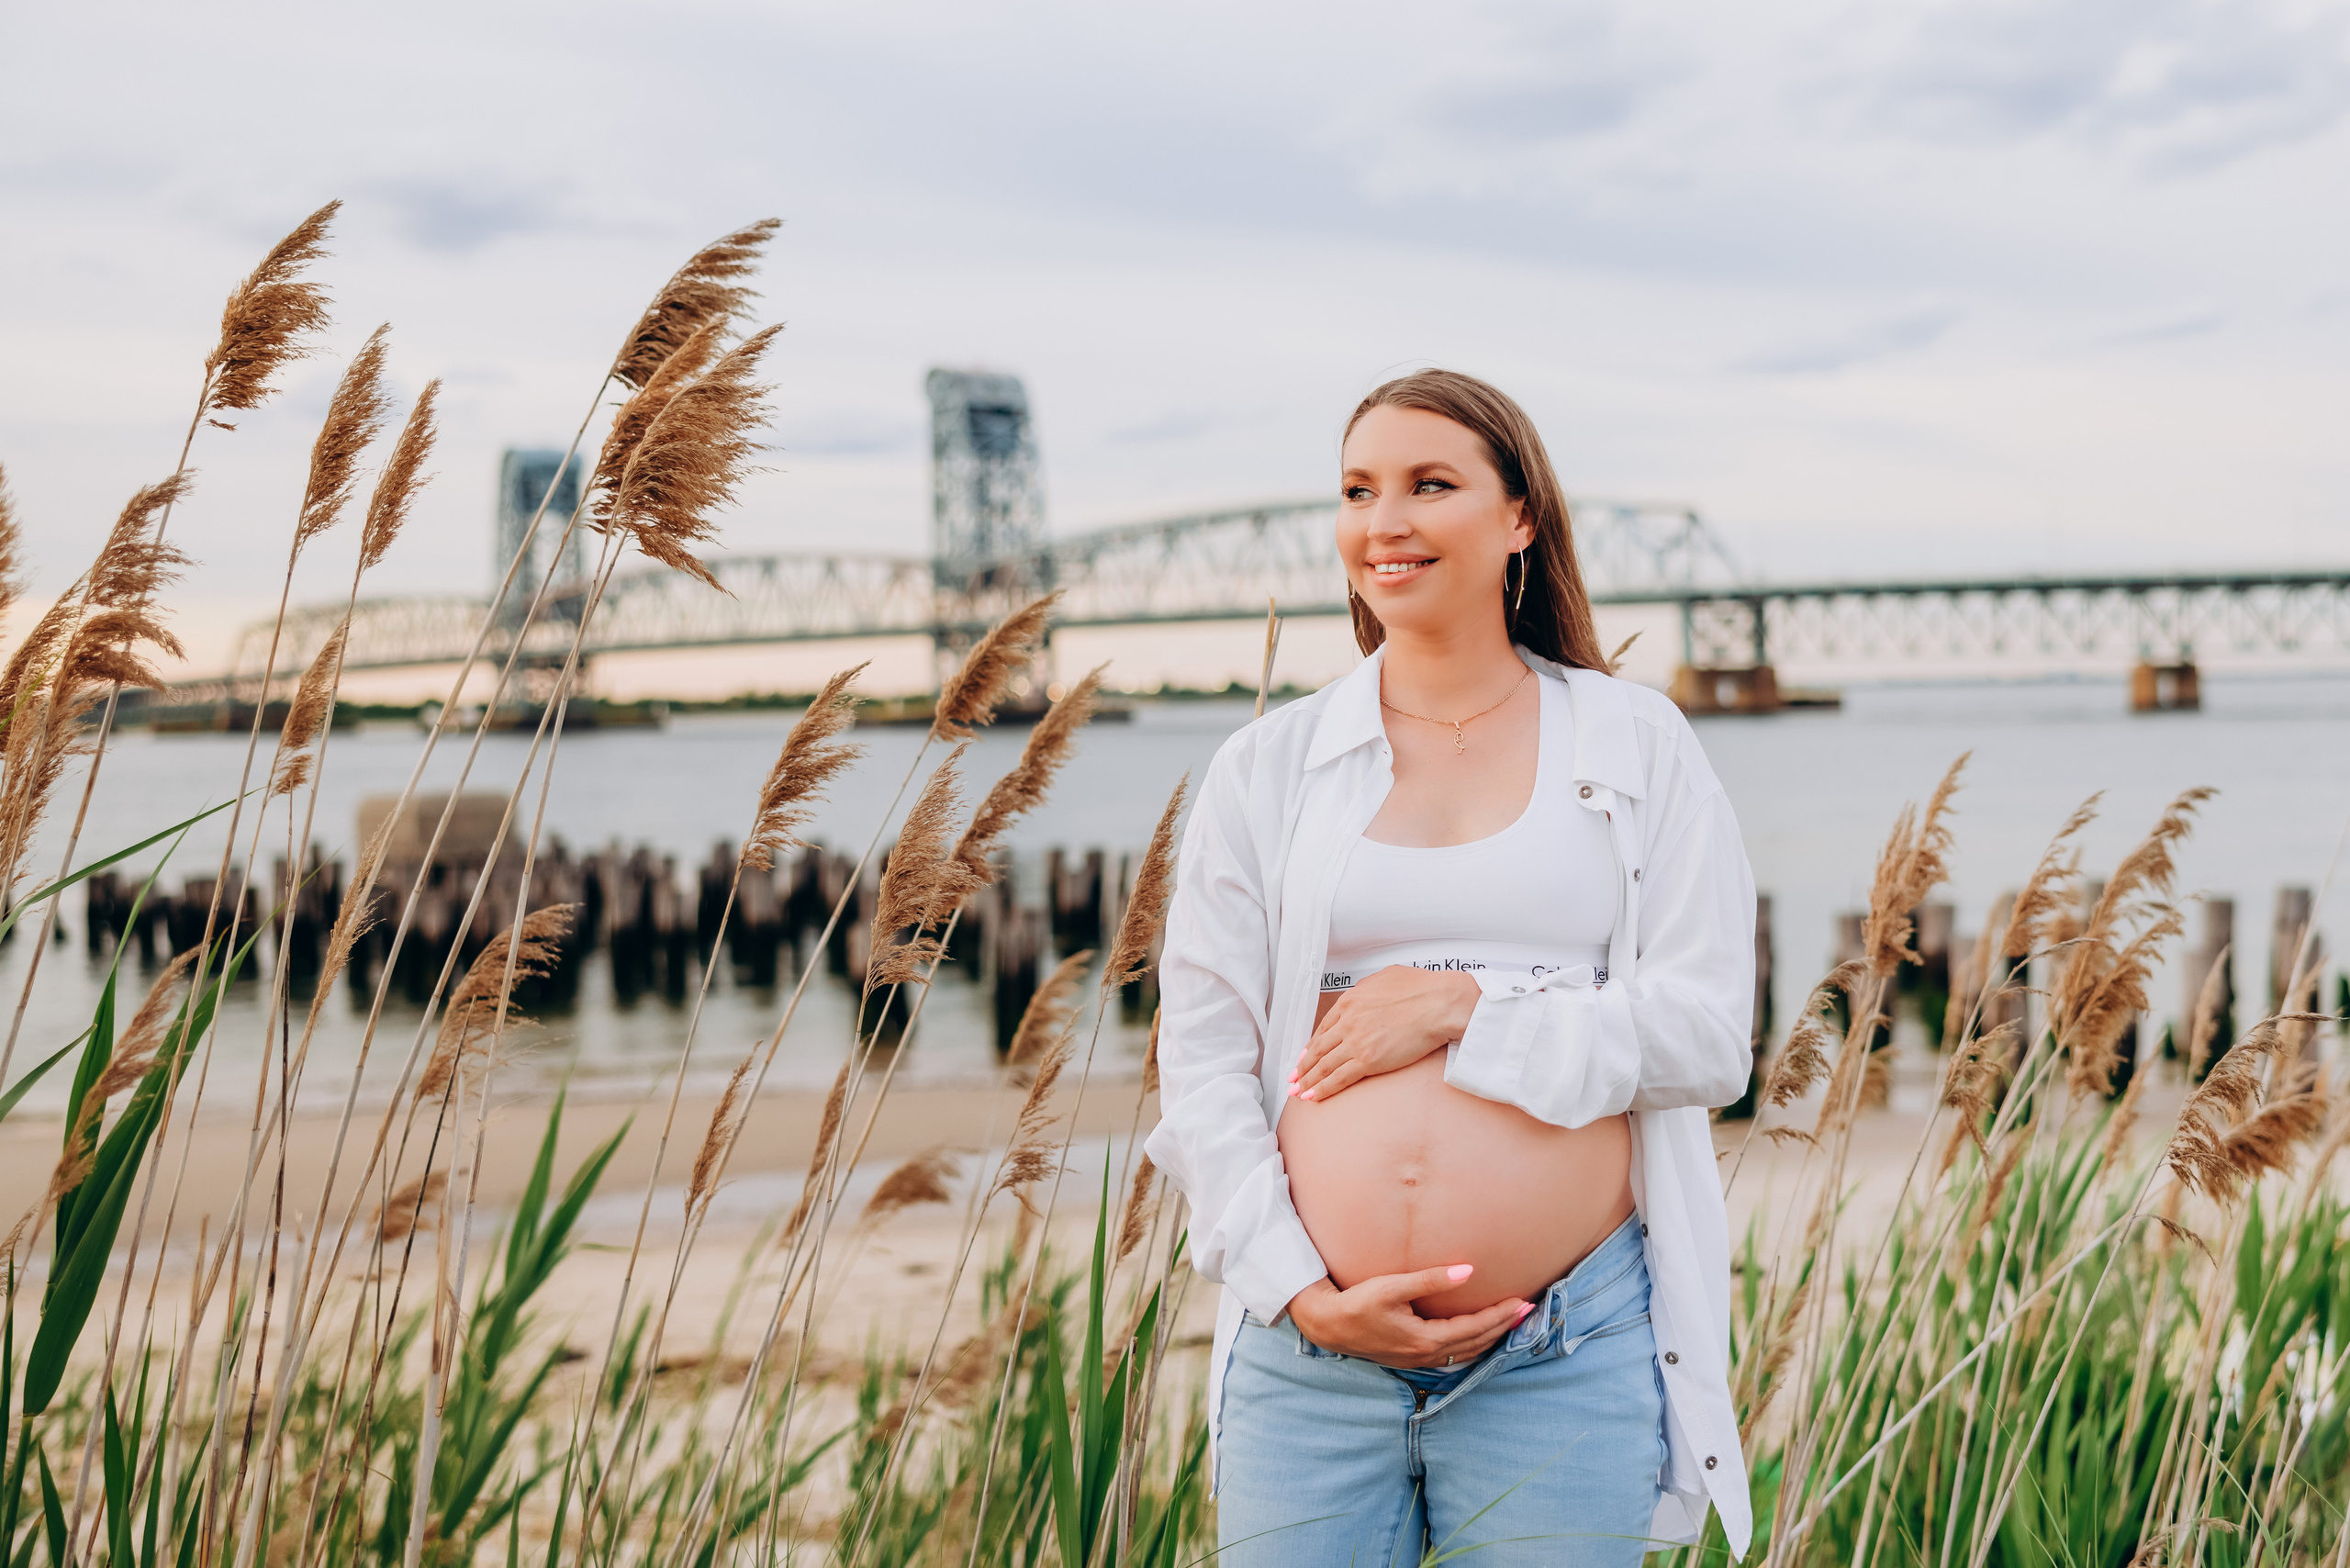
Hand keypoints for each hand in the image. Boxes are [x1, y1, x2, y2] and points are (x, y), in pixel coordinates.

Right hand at [1284, 1265, 1533, 1368]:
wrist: (1328, 1325)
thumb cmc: (1358, 1303)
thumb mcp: (1393, 1287)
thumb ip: (1431, 1280)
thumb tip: (1468, 1272)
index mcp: (1426, 1339)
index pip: (1474, 1328)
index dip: (1500, 1316)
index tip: (1521, 1302)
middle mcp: (1427, 1354)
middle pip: (1475, 1343)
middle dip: (1502, 1328)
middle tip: (1526, 1311)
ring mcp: (1419, 1359)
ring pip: (1465, 1353)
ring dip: (1489, 1338)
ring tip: (1509, 1324)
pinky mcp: (1411, 1356)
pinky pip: (1453, 1356)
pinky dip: (1471, 1346)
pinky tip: (1476, 1338)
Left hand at [1290, 967, 1478, 1102]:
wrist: (1439, 1003)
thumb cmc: (1422, 988)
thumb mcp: (1386, 977)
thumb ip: (1369, 989)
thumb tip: (1366, 994)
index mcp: (1350, 1000)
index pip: (1324, 1027)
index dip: (1312, 1044)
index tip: (1305, 1055)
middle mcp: (1348, 1021)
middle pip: (1318, 1048)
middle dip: (1303, 1066)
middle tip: (1293, 1077)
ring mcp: (1356, 1042)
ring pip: (1324, 1065)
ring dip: (1309, 1080)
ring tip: (1298, 1091)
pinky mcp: (1368, 1061)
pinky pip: (1339, 1078)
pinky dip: (1324, 1089)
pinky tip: (1314, 1096)